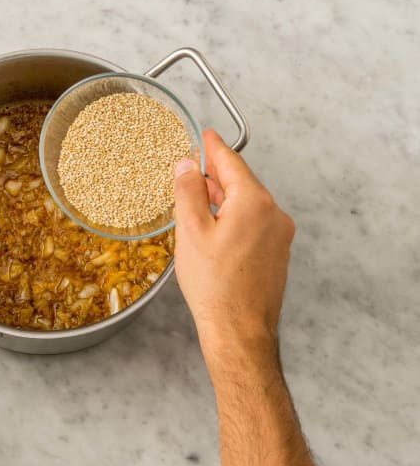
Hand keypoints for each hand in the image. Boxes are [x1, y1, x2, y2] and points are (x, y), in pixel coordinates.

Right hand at [173, 129, 294, 374]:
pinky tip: (216, 225)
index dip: (214, 147)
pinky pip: (254, 223)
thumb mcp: (191, 232)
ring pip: (248, 204)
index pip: (232, 163)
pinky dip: (234, 216)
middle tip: (195, 164)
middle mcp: (274, 215)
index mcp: (255, 203)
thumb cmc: (215, 286)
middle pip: (242, 183)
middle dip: (217, 173)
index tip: (206, 134)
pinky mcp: (277, 254)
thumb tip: (186, 166)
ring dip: (224, 196)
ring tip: (199, 194)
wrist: (240, 331)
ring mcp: (279, 236)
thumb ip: (189, 192)